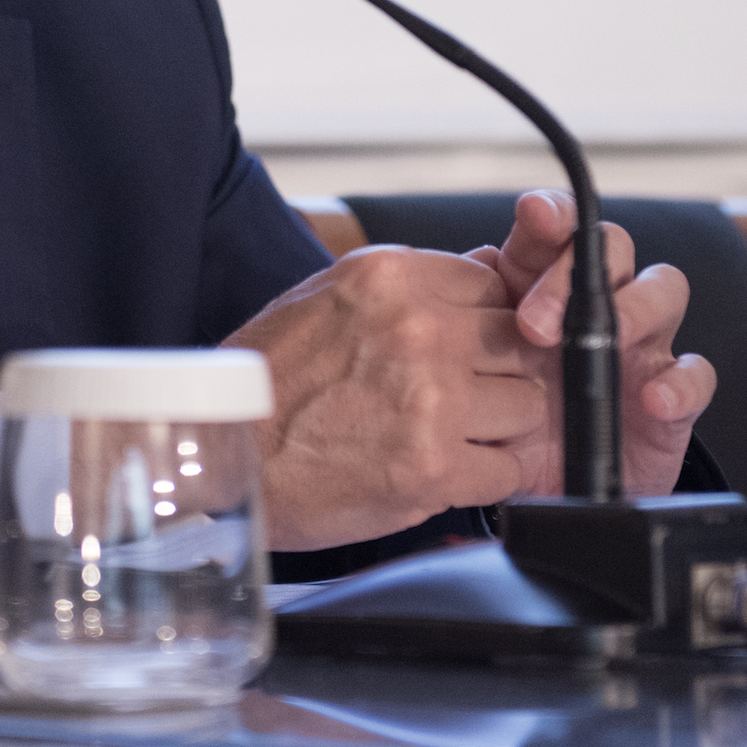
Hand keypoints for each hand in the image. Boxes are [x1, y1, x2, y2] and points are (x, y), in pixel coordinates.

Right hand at [225, 246, 548, 550]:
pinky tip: (436, 474)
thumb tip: (485, 266)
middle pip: (517, 345)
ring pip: (525, 407)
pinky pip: (507, 470)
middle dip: (493, 377)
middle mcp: (416, 326)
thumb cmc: (265, 383)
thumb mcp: (327, 299)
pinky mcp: (434, 465)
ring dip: (492, 430)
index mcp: (389, 277)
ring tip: (439, 439)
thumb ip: (406, 287)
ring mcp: (430, 395)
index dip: (480, 326)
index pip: (491, 286)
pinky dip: (479, 480)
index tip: (462, 352)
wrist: (221, 456)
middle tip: (450, 403)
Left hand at [467, 190, 716, 497]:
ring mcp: (641, 345)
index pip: (554, 232)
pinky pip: (695, 374)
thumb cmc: (508, 414)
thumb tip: (468, 269)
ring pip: (663, 290)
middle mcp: (598, 304)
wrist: (547, 488)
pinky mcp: (674, 398)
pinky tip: (654, 398)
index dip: (551, 215)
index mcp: (542, 285)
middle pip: (610, 249)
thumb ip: (466, 318)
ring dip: (635, 307)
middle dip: (575, 272)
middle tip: (535, 321)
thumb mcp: (474, 370)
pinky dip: (680, 383)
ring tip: (604, 342)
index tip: (535, 217)